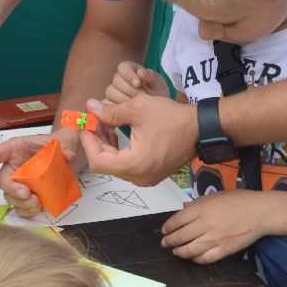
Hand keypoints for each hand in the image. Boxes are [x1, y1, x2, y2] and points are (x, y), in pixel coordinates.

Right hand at [0, 128, 85, 215]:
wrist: (69, 156)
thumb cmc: (60, 145)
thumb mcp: (65, 141)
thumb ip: (66, 146)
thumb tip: (69, 156)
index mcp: (17, 149)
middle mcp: (15, 166)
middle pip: (3, 181)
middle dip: (13, 190)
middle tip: (27, 194)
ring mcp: (20, 182)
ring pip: (10, 197)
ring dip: (21, 203)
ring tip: (36, 203)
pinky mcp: (28, 195)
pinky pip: (21, 207)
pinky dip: (27, 211)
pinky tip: (37, 209)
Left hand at [82, 93, 196, 185]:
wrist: (200, 129)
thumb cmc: (172, 118)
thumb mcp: (138, 108)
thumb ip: (110, 111)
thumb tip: (90, 107)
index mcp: (134, 165)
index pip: (97, 162)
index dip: (88, 142)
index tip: (87, 124)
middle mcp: (139, 177)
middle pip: (105, 164)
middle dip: (96, 141)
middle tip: (95, 120)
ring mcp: (146, 178)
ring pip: (114, 165)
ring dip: (106, 144)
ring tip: (105, 123)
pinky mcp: (151, 175)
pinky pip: (126, 165)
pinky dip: (118, 150)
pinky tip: (117, 132)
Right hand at [104, 61, 168, 106]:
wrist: (159, 112)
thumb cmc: (158, 95)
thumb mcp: (159, 84)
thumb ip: (151, 76)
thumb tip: (140, 72)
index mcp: (131, 70)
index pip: (123, 67)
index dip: (128, 74)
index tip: (138, 83)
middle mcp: (120, 80)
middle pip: (116, 80)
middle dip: (129, 89)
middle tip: (141, 97)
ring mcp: (114, 92)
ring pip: (111, 92)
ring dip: (123, 99)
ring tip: (137, 106)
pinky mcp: (110, 105)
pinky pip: (107, 104)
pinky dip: (116, 108)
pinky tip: (127, 113)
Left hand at [161, 190, 269, 262]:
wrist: (260, 212)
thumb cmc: (239, 200)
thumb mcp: (217, 195)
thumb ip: (199, 202)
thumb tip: (183, 207)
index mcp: (203, 208)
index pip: (178, 219)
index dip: (168, 226)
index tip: (164, 230)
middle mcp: (206, 223)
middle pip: (181, 235)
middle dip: (170, 241)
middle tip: (165, 243)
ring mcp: (215, 238)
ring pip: (191, 249)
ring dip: (180, 252)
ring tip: (176, 252)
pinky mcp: (225, 249)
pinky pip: (206, 258)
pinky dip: (197, 260)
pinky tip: (193, 258)